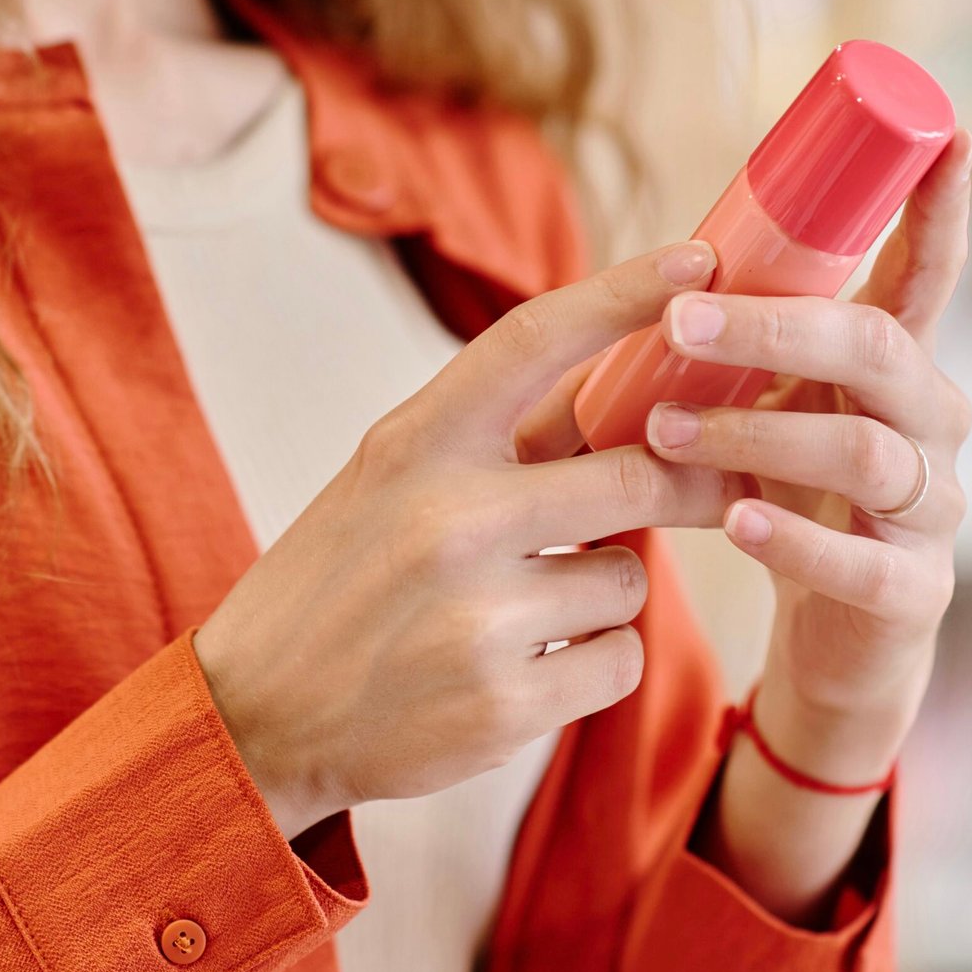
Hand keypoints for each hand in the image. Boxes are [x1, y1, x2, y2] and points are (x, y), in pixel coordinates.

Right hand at [192, 239, 744, 838]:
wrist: (256, 711)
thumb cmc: (336, 577)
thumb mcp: (388, 480)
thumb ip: (490, 439)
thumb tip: (617, 391)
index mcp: (414, 443)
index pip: (534, 340)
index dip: (624, 293)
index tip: (699, 260)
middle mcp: (447, 517)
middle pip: (635, 473)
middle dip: (689, 483)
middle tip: (714, 485)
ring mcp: (477, 614)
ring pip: (628, 579)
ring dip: (603, 589)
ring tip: (528, 605)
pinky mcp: (505, 705)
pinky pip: (619, 659)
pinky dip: (593, 660)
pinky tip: (527, 665)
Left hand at [643, 129, 971, 736]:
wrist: (827, 635)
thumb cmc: (783, 490)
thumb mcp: (757, 402)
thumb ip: (721, 348)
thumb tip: (628, 282)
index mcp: (888, 362)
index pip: (922, 273)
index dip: (937, 207)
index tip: (946, 133)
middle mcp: (926, 420)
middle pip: (877, 348)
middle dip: (776, 327)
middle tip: (680, 321)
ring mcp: (928, 507)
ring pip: (864, 450)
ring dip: (757, 434)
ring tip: (665, 434)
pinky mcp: (910, 592)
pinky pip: (866, 564)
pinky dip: (797, 541)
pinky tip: (737, 521)